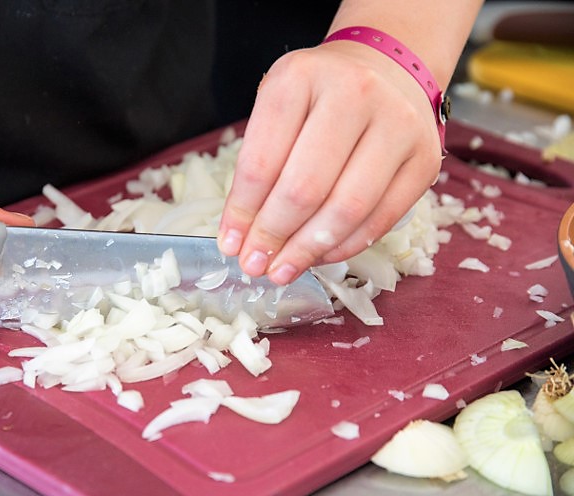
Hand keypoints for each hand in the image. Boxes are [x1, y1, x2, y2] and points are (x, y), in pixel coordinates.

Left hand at [218, 40, 442, 283]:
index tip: (229, 244)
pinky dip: (345, 246)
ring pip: (347, 208)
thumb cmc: (319, 97)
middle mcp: (354, 92)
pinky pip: (382, 218)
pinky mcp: (425, 158)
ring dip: (308, 250)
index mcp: (301, 77)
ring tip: (282, 269)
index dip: (241, 212)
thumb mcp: (278, 110)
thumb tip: (241, 238)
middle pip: (305, 187)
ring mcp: (398, 124)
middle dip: (273, 236)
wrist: (387, 67)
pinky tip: (319, 256)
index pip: (261, 161)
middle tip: (255, 264)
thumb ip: (259, 166)